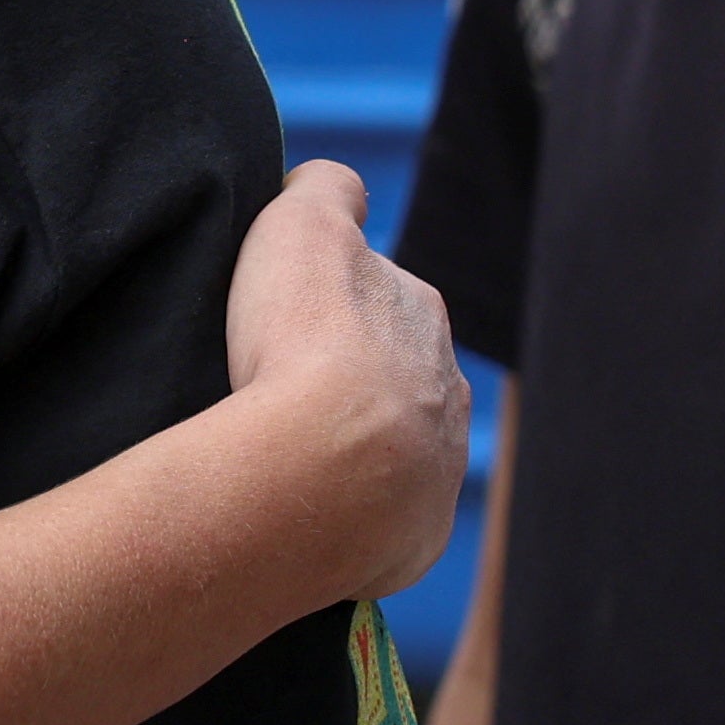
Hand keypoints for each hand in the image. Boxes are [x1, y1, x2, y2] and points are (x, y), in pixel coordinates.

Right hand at [225, 163, 468, 603]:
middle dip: (349, 380)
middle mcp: (447, 389)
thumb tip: (333, 186)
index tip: (283, 320)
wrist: (320, 474)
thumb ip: (325, 188)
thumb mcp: (302, 225)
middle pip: (394, 374)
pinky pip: (379, 520)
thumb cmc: (304, 341)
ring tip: (283, 456)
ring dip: (351, 449)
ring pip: (393, 449)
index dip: (327, 302)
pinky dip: (346, 512)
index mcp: (421, 313)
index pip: (379, 293)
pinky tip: (299, 507)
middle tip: (276, 391)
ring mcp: (437, 469)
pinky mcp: (416, 538)